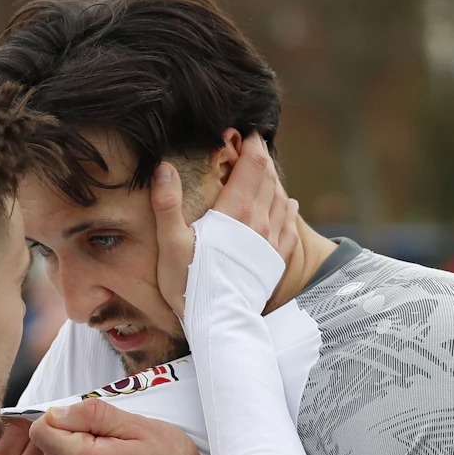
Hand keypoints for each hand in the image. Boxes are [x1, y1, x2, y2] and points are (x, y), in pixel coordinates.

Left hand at [32, 399, 212, 454]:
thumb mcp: (138, 425)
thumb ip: (93, 415)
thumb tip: (56, 412)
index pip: (41, 429)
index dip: (62, 415)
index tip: (91, 419)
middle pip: (47, 442)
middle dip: (71, 429)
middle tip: (109, 434)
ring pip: (57, 454)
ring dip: (78, 444)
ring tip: (113, 448)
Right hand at [153, 131, 298, 321]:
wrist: (221, 322)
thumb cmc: (190, 285)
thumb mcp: (171, 244)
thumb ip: (167, 204)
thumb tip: (163, 168)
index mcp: (234, 212)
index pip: (251, 166)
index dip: (250, 145)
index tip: (243, 132)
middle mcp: (258, 221)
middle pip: (267, 178)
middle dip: (260, 157)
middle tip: (253, 144)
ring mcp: (271, 241)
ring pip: (279, 198)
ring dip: (273, 180)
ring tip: (265, 169)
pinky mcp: (277, 259)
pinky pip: (290, 225)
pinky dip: (288, 209)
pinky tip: (287, 204)